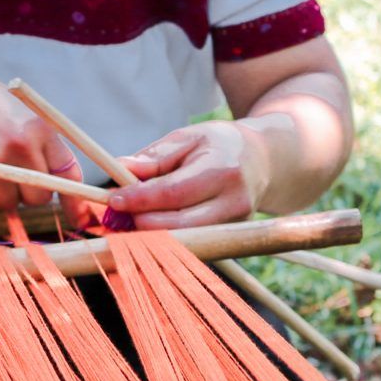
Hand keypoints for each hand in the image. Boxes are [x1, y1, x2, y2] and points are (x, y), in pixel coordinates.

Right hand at [0, 59, 82, 211]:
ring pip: (7, 204)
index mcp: (36, 126)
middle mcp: (17, 145)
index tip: (78, 215)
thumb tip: (60, 180)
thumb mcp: (12, 106)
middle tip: (6, 174)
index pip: (69, 172)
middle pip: (39, 197)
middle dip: (26, 193)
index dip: (76, 198)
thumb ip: (36, 139)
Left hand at [107, 120, 271, 228]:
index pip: (174, 193)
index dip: (141, 199)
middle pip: (179, 225)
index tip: (114, 199)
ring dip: (152, 234)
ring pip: (185, 240)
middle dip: (142, 222)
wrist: (265, 161)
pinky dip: (167, 238)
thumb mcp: (189, 137)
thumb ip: (155, 156)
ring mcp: (235, 225)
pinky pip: (193, 242)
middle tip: (116, 214)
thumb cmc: (221, 145)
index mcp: (223, 170)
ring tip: (130, 220)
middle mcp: (234, 202)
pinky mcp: (230, 238)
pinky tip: (151, 226)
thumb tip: (120, 169)